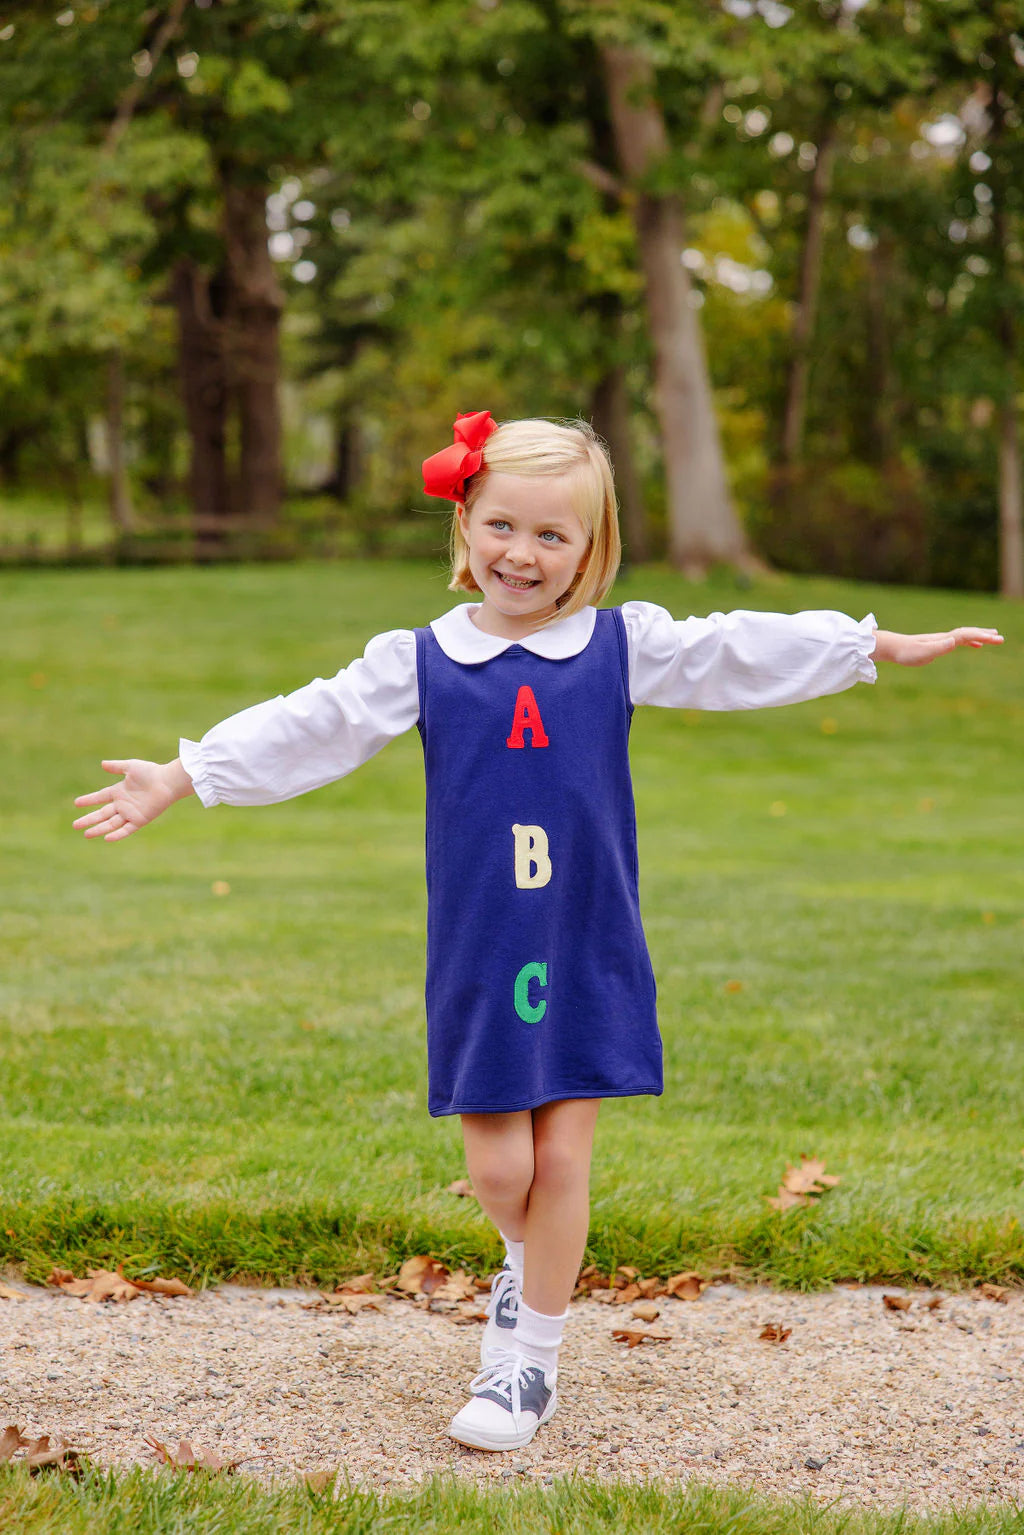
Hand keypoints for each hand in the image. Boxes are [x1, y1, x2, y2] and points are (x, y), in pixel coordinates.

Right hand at [72, 758, 192, 842]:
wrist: (167, 781)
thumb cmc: (151, 772)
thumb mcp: (131, 766)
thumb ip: (116, 766)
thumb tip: (102, 764)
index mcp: (119, 791)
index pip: (100, 797)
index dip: (88, 800)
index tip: (76, 803)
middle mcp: (123, 804)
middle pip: (102, 814)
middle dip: (89, 819)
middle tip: (75, 825)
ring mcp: (131, 813)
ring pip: (111, 823)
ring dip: (99, 829)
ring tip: (86, 834)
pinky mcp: (140, 820)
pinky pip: (126, 829)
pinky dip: (117, 834)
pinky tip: (106, 838)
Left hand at [872, 627, 1003, 665]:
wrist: (894, 648)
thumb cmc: (907, 652)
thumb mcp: (923, 652)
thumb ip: (939, 647)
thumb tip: (954, 641)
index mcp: (944, 639)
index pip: (966, 636)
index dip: (980, 637)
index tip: (994, 639)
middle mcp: (945, 637)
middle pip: (969, 633)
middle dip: (985, 635)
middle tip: (1001, 638)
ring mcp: (943, 640)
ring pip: (966, 636)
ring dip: (981, 636)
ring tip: (994, 637)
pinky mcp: (939, 645)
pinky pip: (960, 641)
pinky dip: (971, 642)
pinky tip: (976, 646)